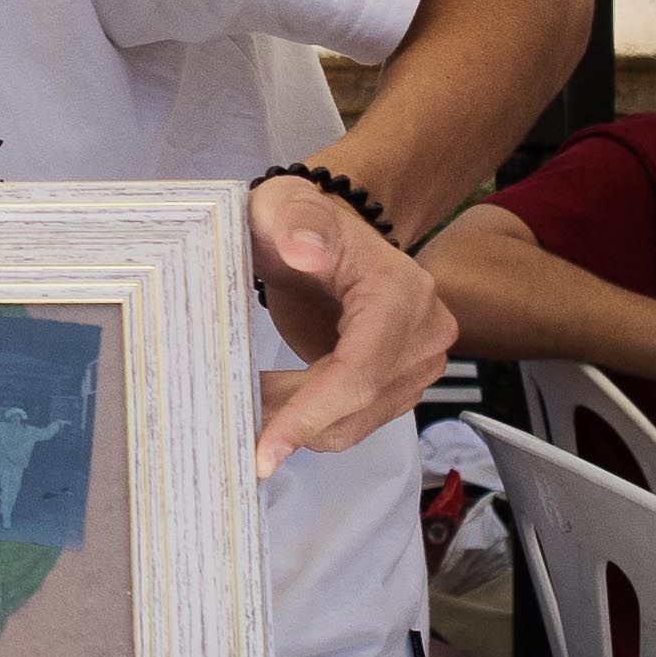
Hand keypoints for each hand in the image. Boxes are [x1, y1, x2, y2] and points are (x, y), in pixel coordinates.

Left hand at [245, 174, 456, 475]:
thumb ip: (296, 220)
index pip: (359, 372)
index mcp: (401, 291)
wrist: (320, 234)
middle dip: (292, 421)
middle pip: (358, 405)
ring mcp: (418, 361)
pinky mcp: (399, 381)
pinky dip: (310, 420)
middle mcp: (424, 331)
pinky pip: (354, 419)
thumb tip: (305, 247)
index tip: (264, 450)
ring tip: (247, 401)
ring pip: (354, 422)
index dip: (310, 414)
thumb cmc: (299, 220)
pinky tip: (272, 401)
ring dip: (297, 424)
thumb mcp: (286, 206)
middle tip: (231, 417)